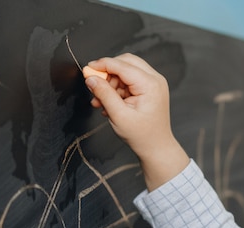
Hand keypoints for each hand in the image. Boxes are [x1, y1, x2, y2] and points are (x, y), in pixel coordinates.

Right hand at [84, 54, 189, 190]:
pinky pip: (129, 80)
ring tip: (100, 102)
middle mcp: (155, 79)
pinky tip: (109, 104)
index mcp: (150, 84)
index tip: (87, 69)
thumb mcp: (118, 115)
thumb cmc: (142, 135)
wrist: (156, 148)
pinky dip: (117, 89)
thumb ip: (104, 94)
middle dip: (108, 73)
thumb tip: (91, 78)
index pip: (122, 65)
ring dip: (111, 83)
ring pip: (126, 71)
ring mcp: (153, 83)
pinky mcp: (150, 88)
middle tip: (95, 86)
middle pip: (125, 62)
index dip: (102, 65)